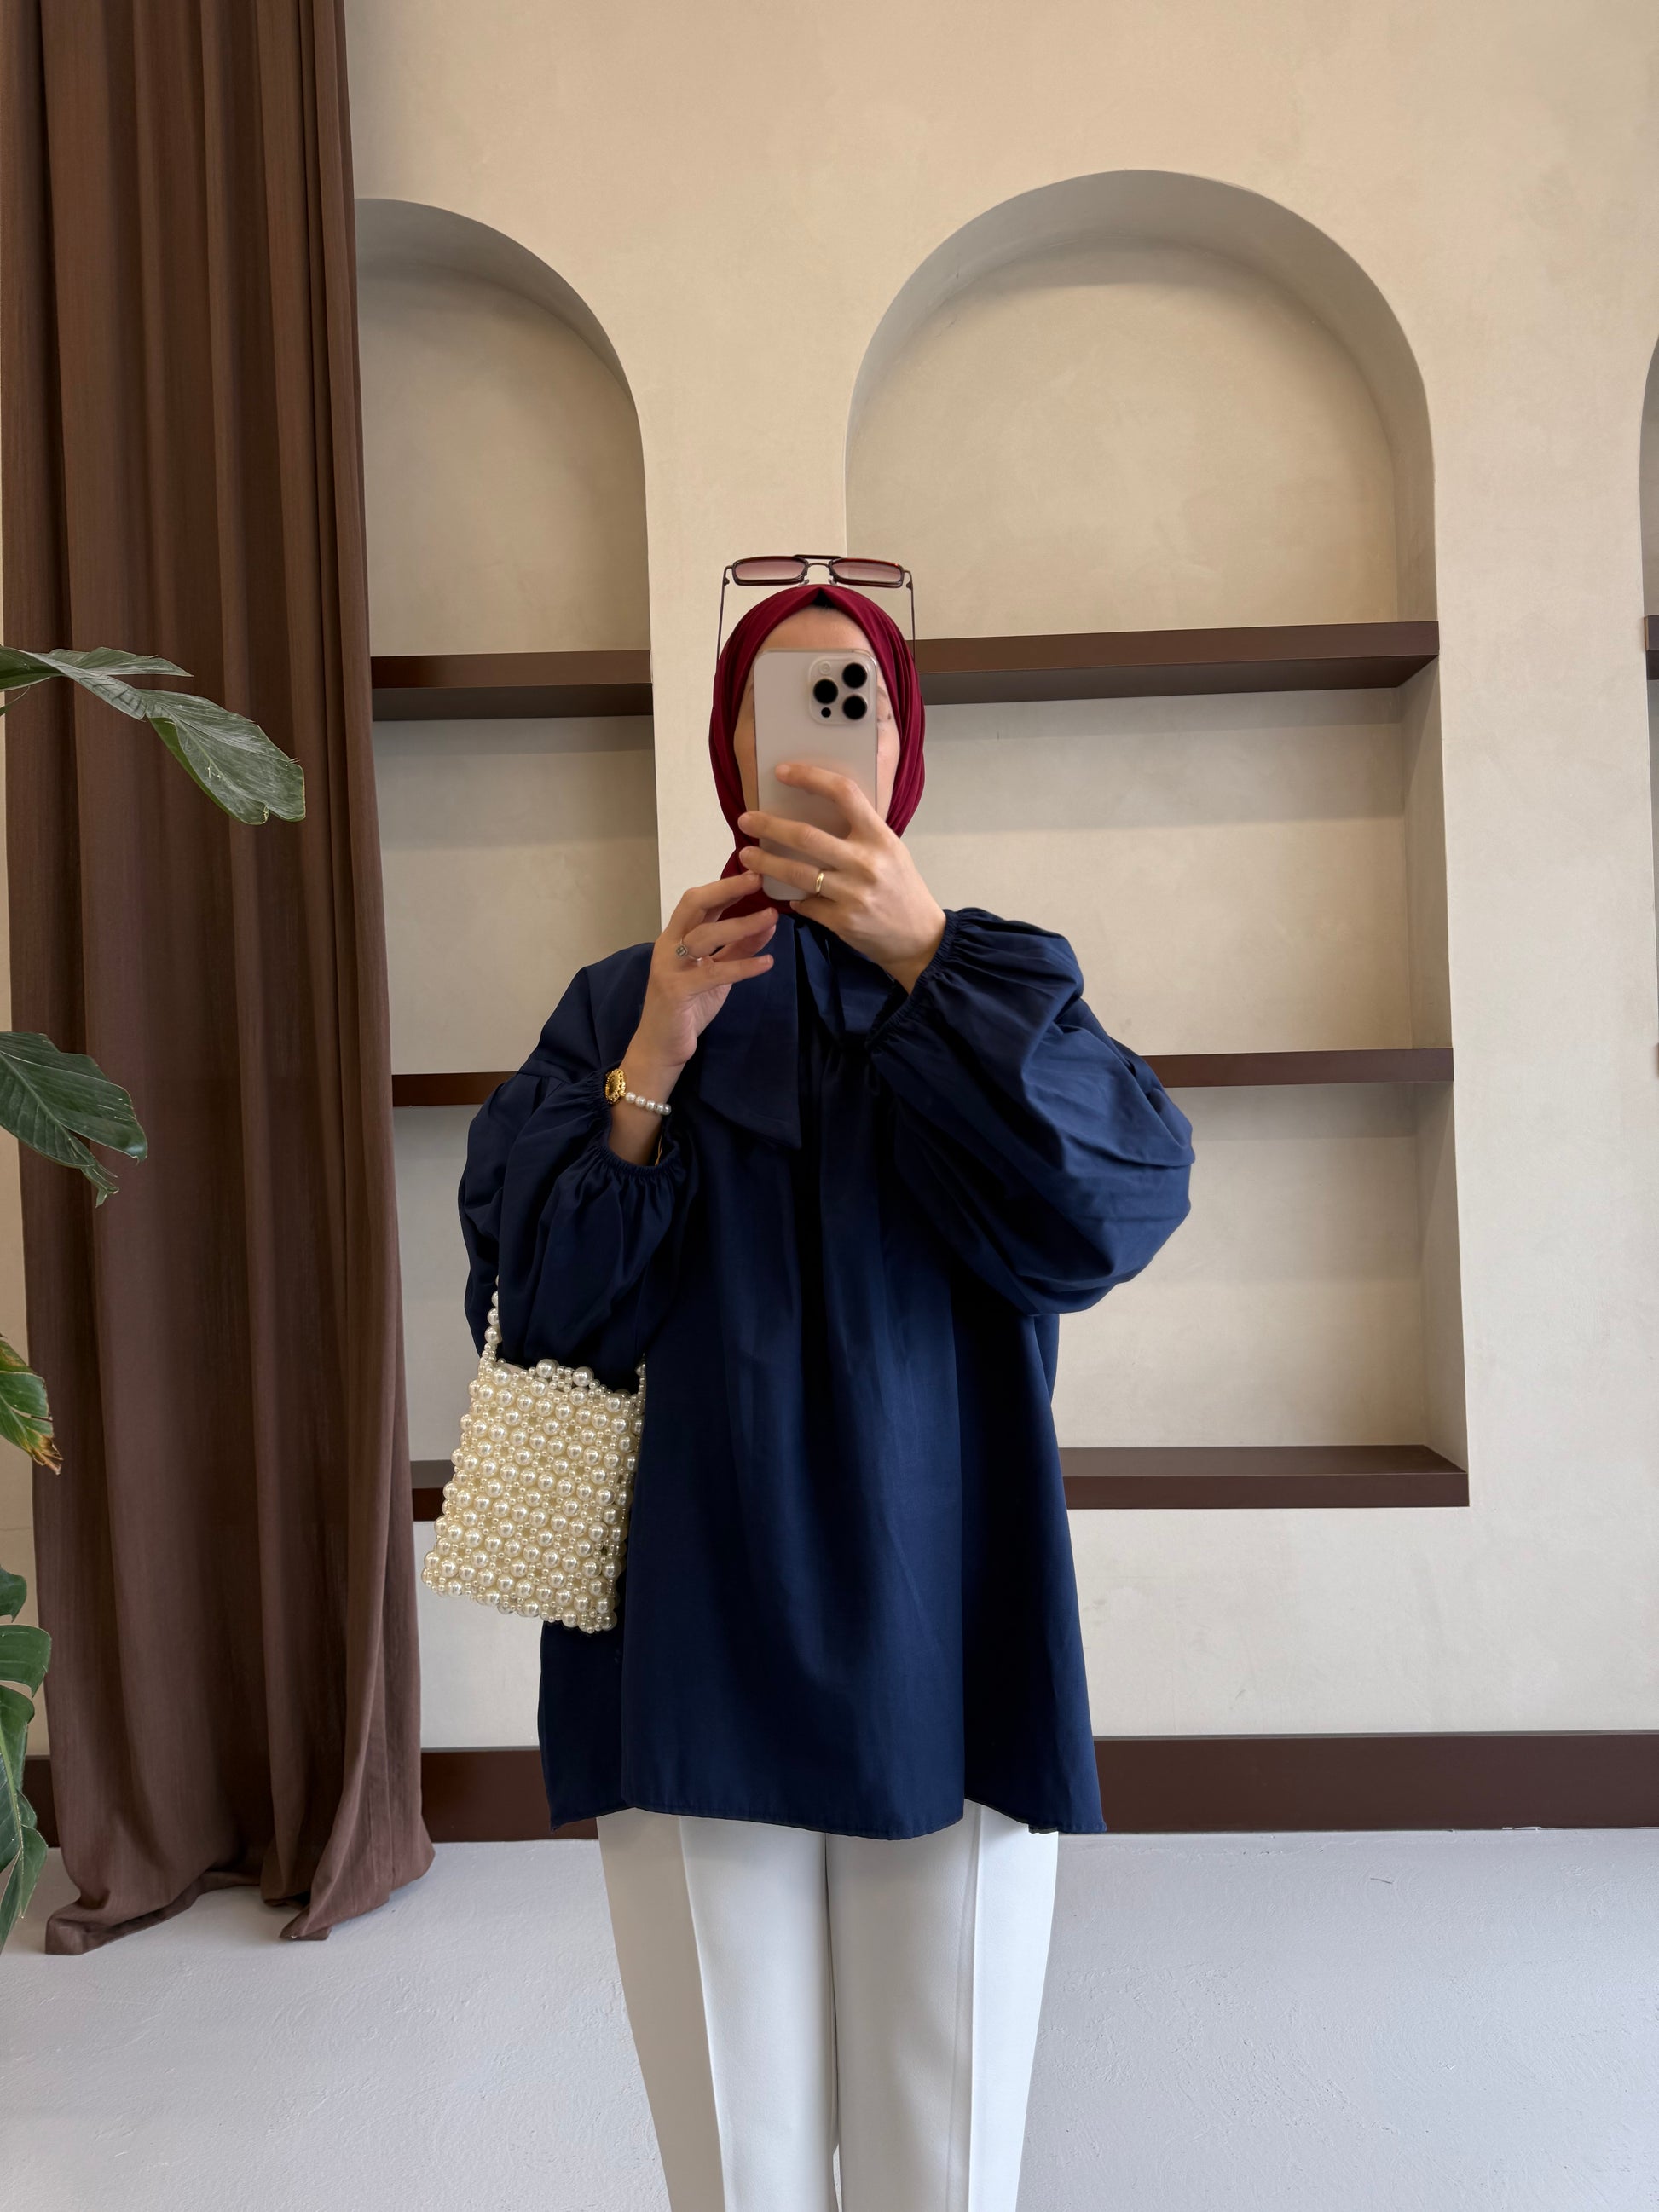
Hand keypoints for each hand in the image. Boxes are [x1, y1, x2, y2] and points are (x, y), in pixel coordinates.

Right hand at [607, 874, 777, 1162]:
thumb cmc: (688, 1007)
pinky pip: (714, 972)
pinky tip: (767, 963)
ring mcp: (670, 966)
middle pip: (694, 904)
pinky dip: (743, 966)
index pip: (700, 901)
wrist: (662, 1047)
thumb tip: (768, 921)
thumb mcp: (717, 973)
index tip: (756, 872)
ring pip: (705, 935)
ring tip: (772, 919)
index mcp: (677, 937)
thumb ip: (739, 948)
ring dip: (741, 925)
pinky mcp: (677, 990)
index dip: (727, 885)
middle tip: (758, 880)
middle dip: (727, 889)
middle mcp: (669, 945)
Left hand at [736, 766, 945, 991]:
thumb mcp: (891, 851)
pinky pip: (805, 904)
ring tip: (746, 856)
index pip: (844, 794)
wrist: (919, 938)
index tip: (782, 772)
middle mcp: (866, 863)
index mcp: (880, 838)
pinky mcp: (842, 921)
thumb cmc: (902, 888)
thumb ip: (861, 832)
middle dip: (769, 826)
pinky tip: (786, 895)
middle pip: (806, 836)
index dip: (811, 777)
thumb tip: (815, 812)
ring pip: (796, 874)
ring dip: (765, 863)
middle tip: (746, 820)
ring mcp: (852, 894)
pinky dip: (793, 899)